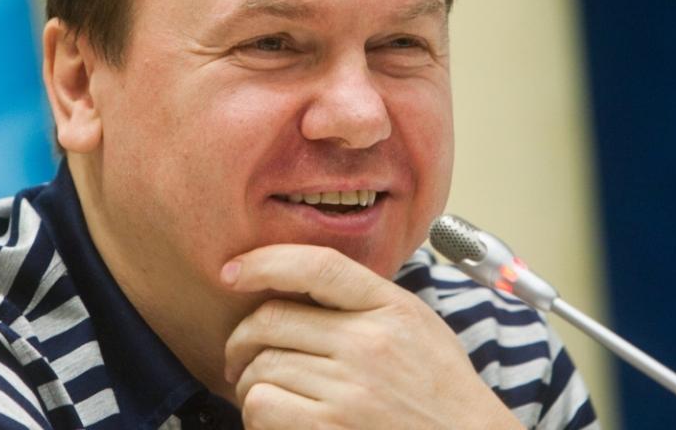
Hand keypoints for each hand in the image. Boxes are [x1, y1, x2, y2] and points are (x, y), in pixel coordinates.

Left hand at [221, 244, 522, 428]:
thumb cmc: (442, 390)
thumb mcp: (420, 326)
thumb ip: (370, 300)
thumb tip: (304, 283)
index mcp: (392, 308)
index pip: (317, 266)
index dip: (264, 261)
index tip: (233, 271)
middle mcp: (369, 343)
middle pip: (273, 320)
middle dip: (242, 337)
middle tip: (239, 354)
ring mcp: (350, 389)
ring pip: (261, 366)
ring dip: (247, 380)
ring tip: (257, 389)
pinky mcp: (330, 429)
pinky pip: (264, 406)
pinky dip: (256, 411)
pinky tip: (270, 415)